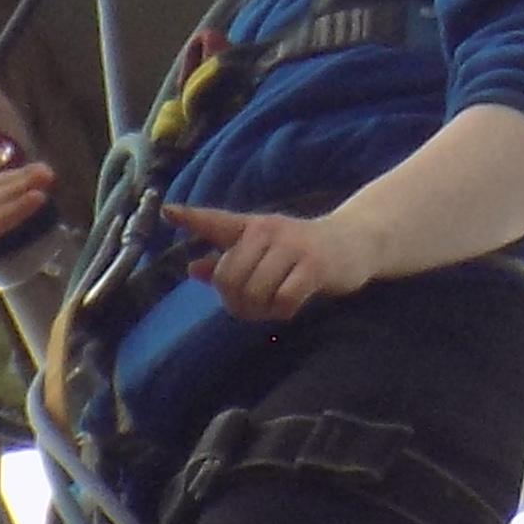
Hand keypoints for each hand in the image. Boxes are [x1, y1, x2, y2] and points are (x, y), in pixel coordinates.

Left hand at [167, 201, 384, 329]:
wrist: (355, 242)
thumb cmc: (302, 250)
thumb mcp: (264, 250)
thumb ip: (228, 260)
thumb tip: (192, 269)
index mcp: (251, 227)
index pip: (216, 221)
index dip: (191, 218)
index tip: (168, 212)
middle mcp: (267, 232)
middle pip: (228, 277)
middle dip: (236, 301)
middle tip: (254, 304)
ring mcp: (291, 247)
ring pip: (254, 292)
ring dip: (262, 309)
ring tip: (275, 303)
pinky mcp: (314, 266)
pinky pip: (283, 300)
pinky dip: (283, 311)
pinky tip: (291, 305)